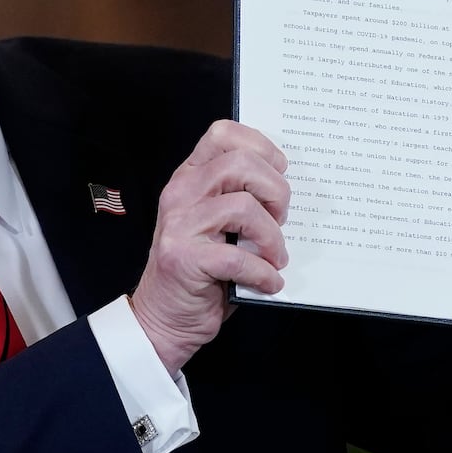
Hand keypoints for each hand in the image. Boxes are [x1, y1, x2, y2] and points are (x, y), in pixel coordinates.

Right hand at [130, 120, 289, 375]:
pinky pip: (239, 258)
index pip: (224, 134)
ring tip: (274, 254)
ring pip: (244, 207)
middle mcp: (181, 194)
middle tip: (280, 218)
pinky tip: (268, 281)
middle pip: (241, 163)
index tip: (279, 171)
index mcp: (190, 178)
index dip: (261, 147)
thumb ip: (240, 198)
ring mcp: (179, 225)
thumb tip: (286, 191)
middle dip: (275, 190)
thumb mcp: (216, 224)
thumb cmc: (200, 271)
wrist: (164, 318)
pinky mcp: (184, 259)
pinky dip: (263, 272)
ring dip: (271, 235)